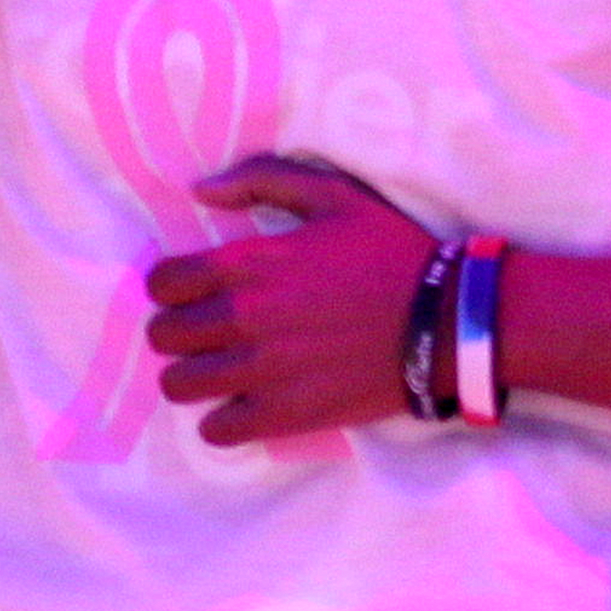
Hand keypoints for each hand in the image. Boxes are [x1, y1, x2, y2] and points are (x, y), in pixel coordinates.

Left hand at [141, 156, 434, 447]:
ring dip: (191, 377)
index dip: (168, 287)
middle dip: (176, 332)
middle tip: (202, 334)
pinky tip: (243, 405)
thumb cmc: (391, 253)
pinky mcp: (287, 413)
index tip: (188, 293)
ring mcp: (264, 370)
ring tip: (217, 372)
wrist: (446, 320)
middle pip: (163, 336)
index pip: (163, 282)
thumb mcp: (334, 194)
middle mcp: (246, 317)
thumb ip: (262, 180)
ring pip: (180, 386)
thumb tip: (200, 191)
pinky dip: (222, 421)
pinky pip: (217, 431)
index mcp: (251, 262)